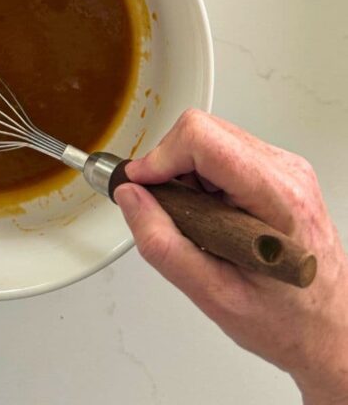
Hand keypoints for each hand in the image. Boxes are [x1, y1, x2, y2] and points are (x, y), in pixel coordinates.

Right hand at [114, 110, 347, 404]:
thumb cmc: (289, 321)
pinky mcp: (280, 171)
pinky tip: (211, 215)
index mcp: (278, 197)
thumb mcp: (215, 295)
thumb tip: (132, 199)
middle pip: (204, 130)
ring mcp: (287, 168)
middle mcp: (287, 172)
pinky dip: (203, 177)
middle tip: (167, 211)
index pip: (203, 139)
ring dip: (187, 173)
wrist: (330, 329)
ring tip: (195, 221)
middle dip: (171, 166)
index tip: (141, 184)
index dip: (161, 156)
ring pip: (212, 136)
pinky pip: (225, 151)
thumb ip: (164, 245)